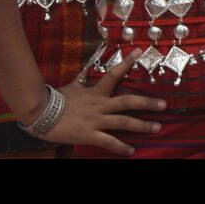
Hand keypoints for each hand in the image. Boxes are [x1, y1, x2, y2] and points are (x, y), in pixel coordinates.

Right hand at [23, 51, 165, 154]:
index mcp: (95, 92)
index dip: (127, 63)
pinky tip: (131, 150)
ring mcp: (95, 120)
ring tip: (157, 128)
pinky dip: (121, 147)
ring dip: (141, 125)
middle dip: (147, 103)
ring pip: (123, 122)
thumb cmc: (55, 100)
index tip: (140, 52)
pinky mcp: (89, 134)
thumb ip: (82, 81)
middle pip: (128, 101)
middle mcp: (99, 105)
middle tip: (164, 104)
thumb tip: (85, 73)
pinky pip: (108, 141)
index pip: (114, 74)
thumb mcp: (71, 87)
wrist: (40, 113)